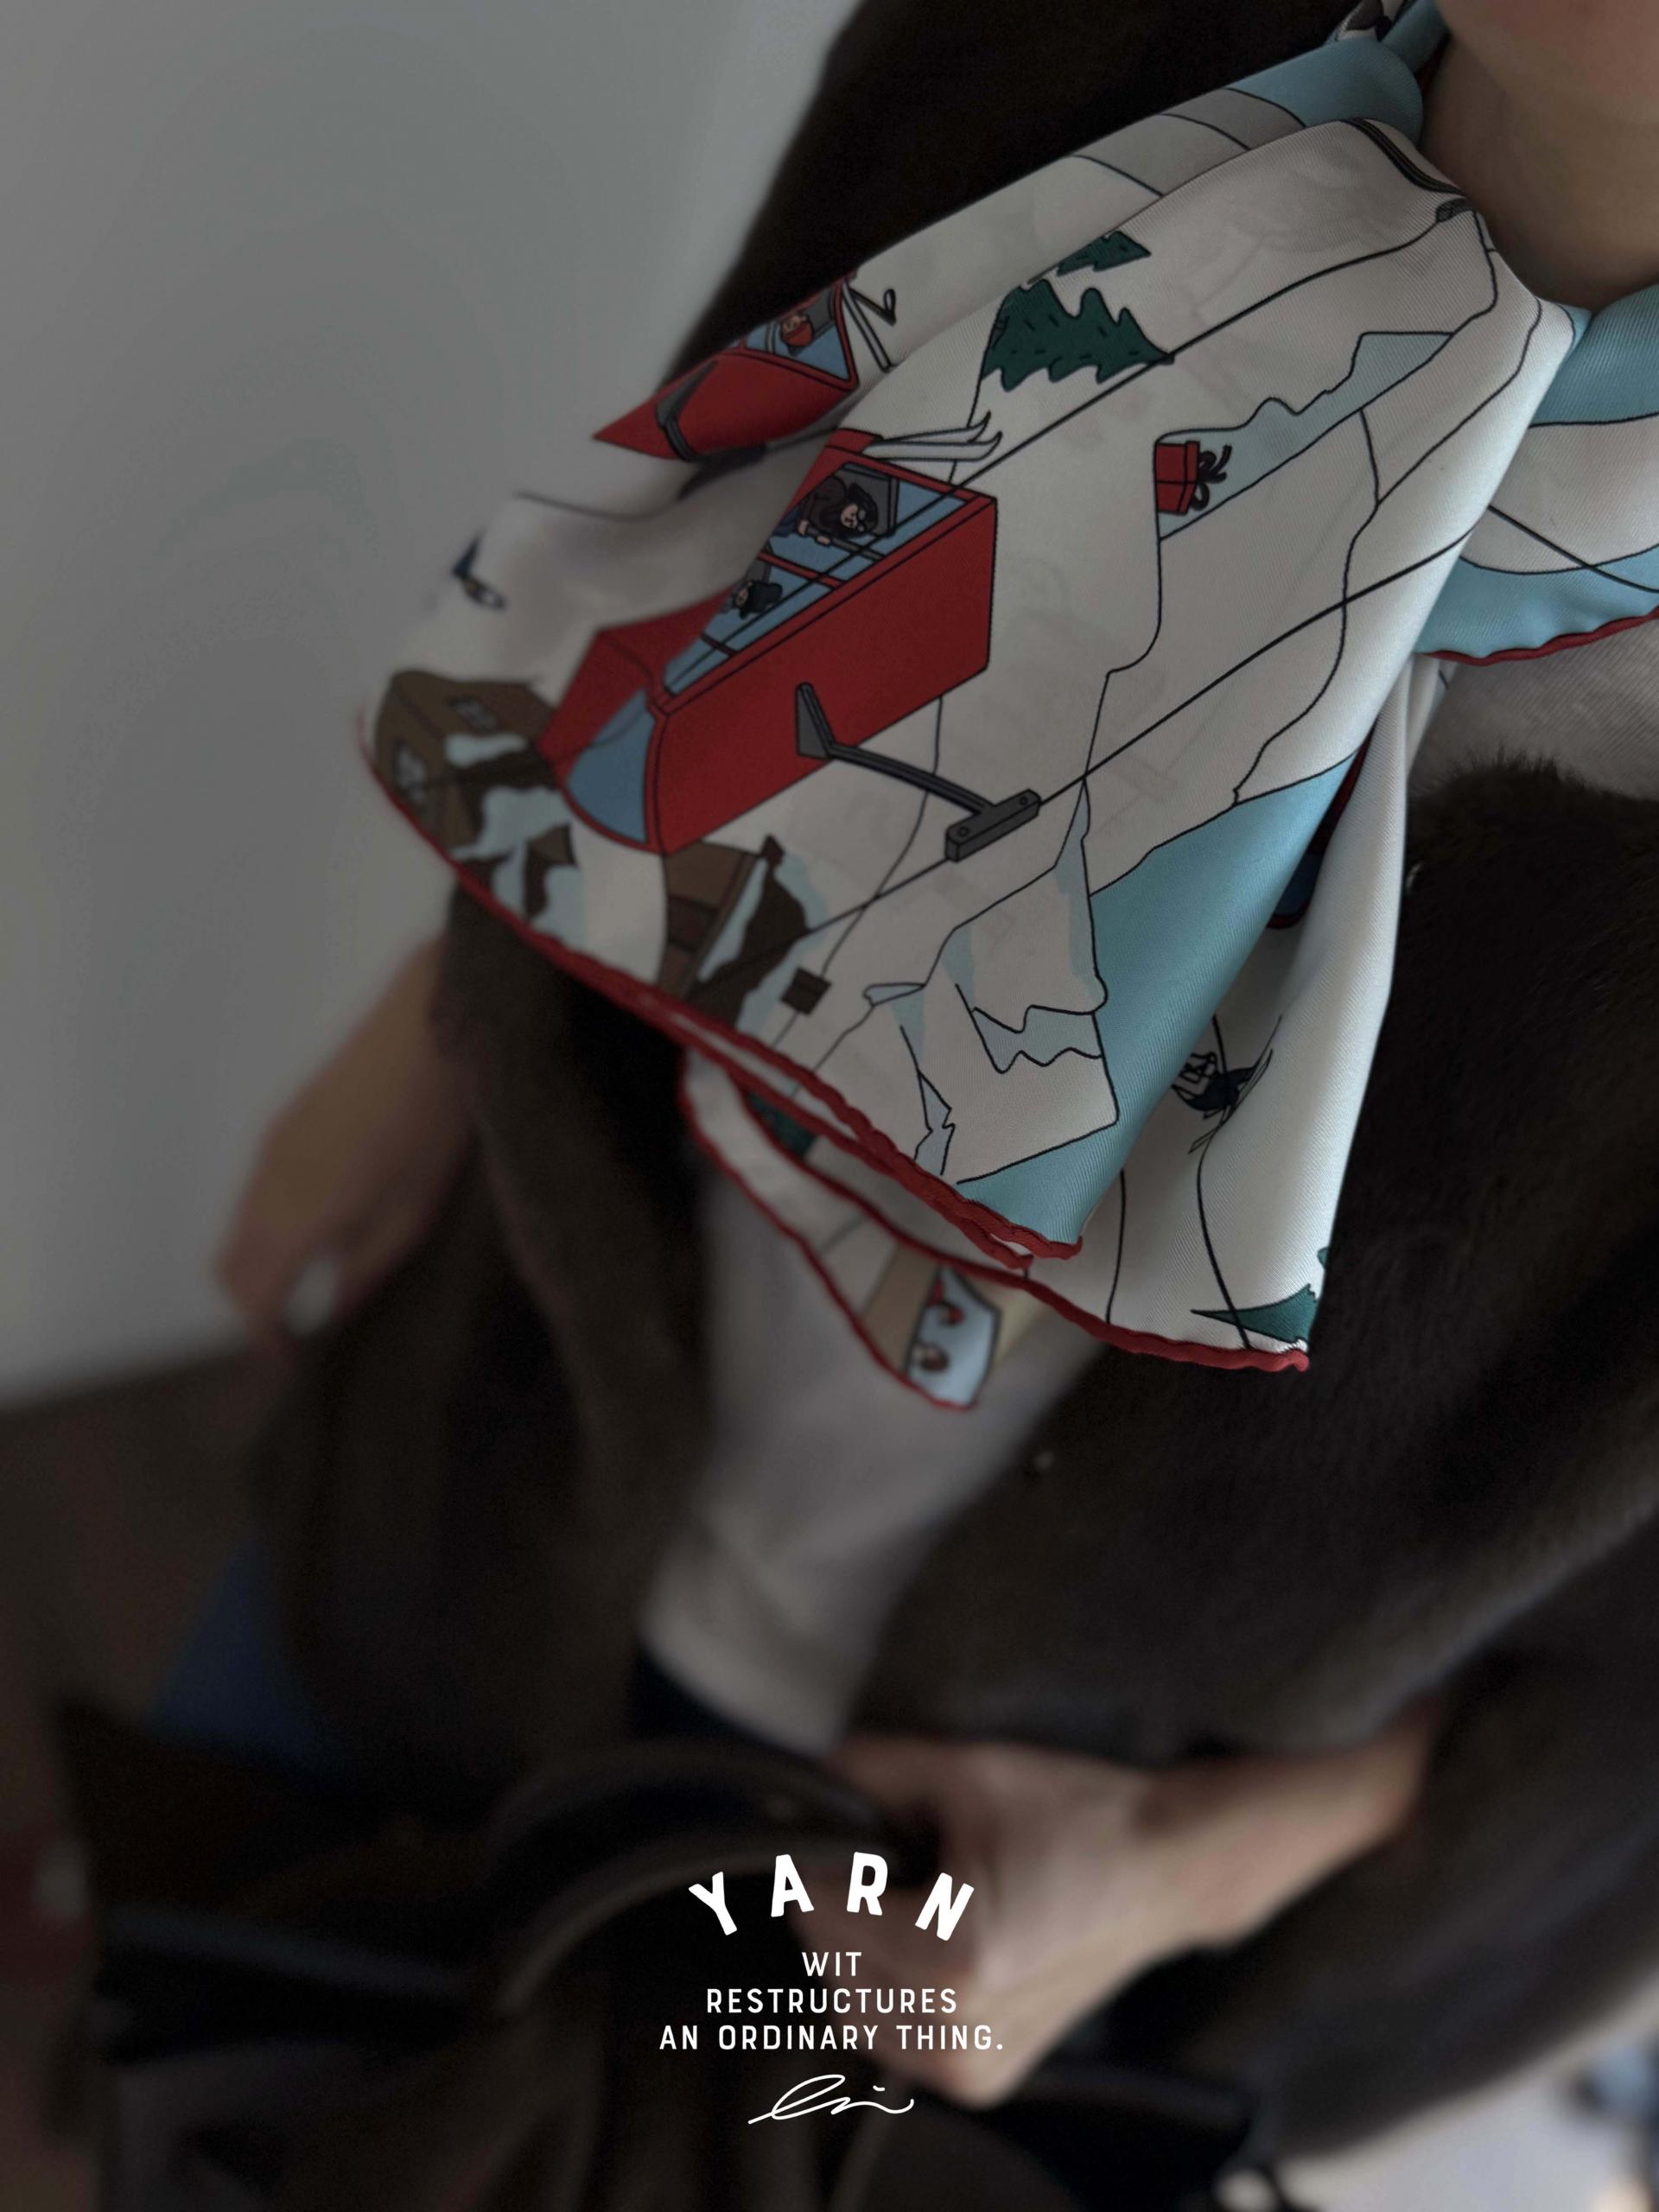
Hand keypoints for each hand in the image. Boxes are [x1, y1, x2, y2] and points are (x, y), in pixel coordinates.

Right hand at [215, 938, 469, 1343]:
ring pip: (236, 1229)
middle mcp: (266, 1188)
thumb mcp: (410, 1215)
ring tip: (312, 1280)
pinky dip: (267, 1227)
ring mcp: (268, 1152)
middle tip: (293, 1330)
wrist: (425, 1032)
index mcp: (298, 1220)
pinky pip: (253, 1194)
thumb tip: (331, 1313)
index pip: (253, 1299)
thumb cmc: (430, 1127)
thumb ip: (362, 1270)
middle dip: (252, 1307)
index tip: (291, 1359)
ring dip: (260, 1264)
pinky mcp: (279, 1126)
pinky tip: (319, 1228)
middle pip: (229, 1268)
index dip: (266, 1338)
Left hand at [811, 1714, 1432, 2107]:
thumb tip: (802, 1784)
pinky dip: (887, 1987)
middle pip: (825, 1958)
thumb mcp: (967, 1769)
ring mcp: (971, 2062)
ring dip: (856, 1948)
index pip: (817, 1909)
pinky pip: (889, 2033)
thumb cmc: (1078, 1816)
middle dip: (839, 1900)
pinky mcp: (983, 2076)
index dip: (811, 1856)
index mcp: (955, 1954)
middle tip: (888, 1851)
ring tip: (912, 1895)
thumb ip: (869, 1770)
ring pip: (849, 2003)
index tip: (830, 1822)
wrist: (1164, 1871)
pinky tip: (929, 1940)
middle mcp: (959, 2025)